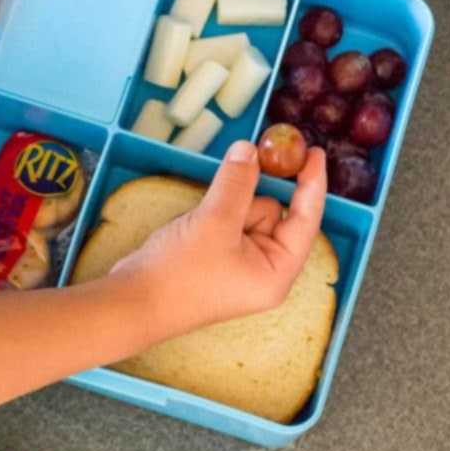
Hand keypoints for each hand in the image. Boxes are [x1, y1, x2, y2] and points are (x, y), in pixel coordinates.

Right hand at [113, 140, 326, 337]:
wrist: (134, 301)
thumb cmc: (181, 272)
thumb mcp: (215, 219)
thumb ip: (238, 181)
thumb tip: (251, 150)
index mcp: (277, 272)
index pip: (306, 220)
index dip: (312, 184)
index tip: (315, 152)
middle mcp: (264, 270)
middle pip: (273, 212)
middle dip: (247, 199)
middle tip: (224, 205)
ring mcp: (240, 263)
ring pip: (246, 210)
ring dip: (225, 205)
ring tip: (199, 226)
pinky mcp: (218, 255)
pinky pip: (227, 219)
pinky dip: (214, 213)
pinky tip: (192, 228)